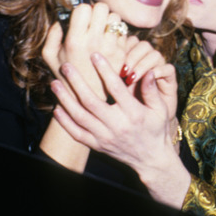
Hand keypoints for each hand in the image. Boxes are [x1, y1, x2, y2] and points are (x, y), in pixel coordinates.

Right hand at [42, 2, 129, 98]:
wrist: (89, 98)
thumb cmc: (67, 75)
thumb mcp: (49, 56)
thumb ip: (52, 34)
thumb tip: (62, 19)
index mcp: (75, 41)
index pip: (84, 8)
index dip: (82, 10)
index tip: (81, 19)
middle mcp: (94, 42)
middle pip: (102, 7)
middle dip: (97, 11)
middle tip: (93, 22)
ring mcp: (111, 47)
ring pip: (115, 17)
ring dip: (108, 20)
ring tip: (102, 31)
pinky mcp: (122, 52)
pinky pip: (123, 30)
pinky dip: (117, 32)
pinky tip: (109, 41)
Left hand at [51, 52, 190, 207]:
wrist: (151, 160)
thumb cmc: (156, 130)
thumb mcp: (161, 110)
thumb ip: (152, 90)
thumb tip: (146, 70)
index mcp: (133, 113)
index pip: (116, 88)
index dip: (104, 70)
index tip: (94, 55)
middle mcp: (117, 125)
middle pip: (91, 101)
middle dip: (76, 82)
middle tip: (66, 66)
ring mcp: (105, 137)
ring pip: (80, 117)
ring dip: (65, 99)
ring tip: (55, 83)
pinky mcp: (97, 146)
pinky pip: (77, 134)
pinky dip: (64, 122)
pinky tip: (56, 108)